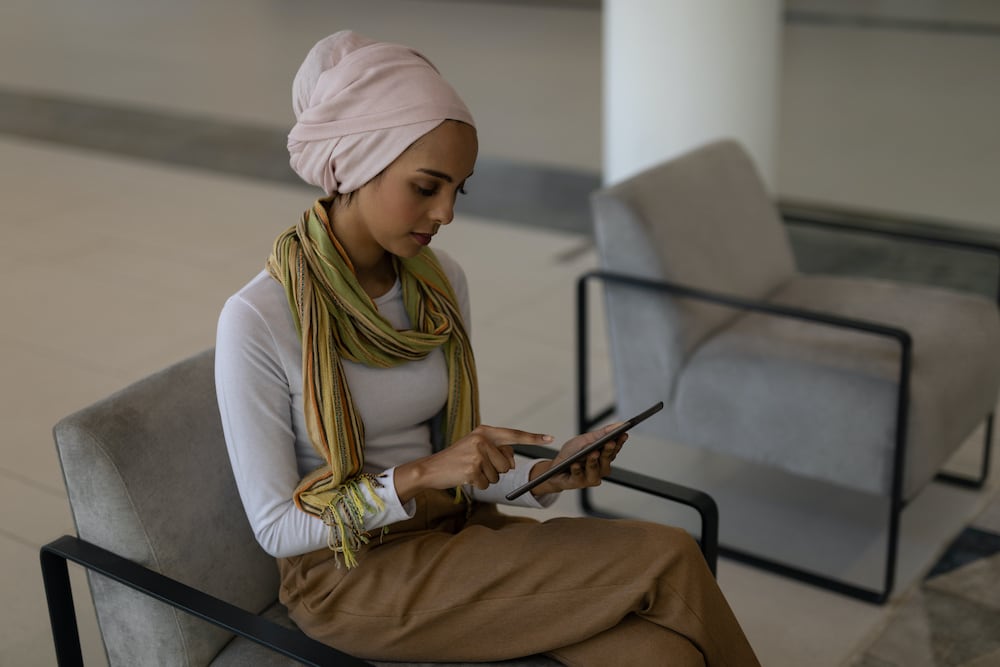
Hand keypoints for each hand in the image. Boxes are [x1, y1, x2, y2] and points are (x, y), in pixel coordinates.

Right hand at [394, 425, 553, 501]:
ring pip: (498, 476)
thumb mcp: (476, 447)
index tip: (551, 438)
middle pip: (508, 464)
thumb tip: (513, 463)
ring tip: (470, 471)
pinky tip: (465, 478)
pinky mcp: (472, 470)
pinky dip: (479, 485)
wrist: (431, 469)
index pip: (514, 434)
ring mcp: (477, 455)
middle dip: (497, 470)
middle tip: (478, 466)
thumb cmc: (457, 459)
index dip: (534, 437)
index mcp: (485, 431)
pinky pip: (487, 484)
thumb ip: (496, 450)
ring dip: (487, 478)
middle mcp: (482, 440)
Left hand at [528, 422, 627, 496]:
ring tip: (592, 453)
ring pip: (595, 470)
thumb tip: (619, 425)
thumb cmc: (572, 454)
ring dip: (593, 461)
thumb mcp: (585, 440)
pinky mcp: (578, 483)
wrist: (555, 468)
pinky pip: (579, 476)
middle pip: (607, 459)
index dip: (619, 442)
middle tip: (610, 442)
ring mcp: (590, 477)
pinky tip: (575, 464)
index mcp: (603, 457)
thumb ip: (601, 434)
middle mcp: (600, 468)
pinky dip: (577, 469)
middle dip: (608, 450)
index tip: (623, 434)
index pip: (614, 449)